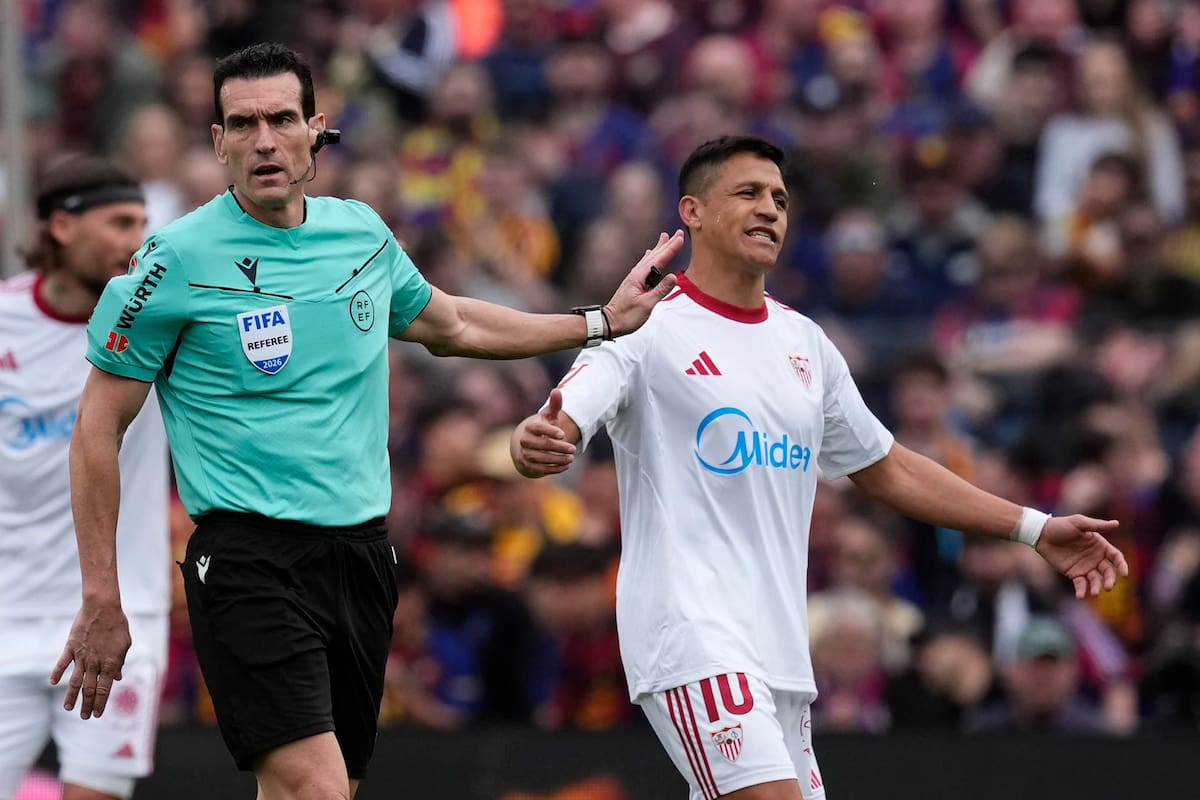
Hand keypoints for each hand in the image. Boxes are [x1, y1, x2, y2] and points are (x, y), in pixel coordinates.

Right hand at [50, 602, 131, 718]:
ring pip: (74, 681)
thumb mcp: (124, 644)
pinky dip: (57, 673)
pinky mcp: (71, 647)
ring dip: (71, 696)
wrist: (103, 607)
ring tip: (68, 708)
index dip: (101, 703)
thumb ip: (120, 662)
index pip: (105, 689)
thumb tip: (118, 678)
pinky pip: (62, 663)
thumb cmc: (117, 625)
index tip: (98, 715)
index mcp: (111, 663)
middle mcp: (95, 662)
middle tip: (84, 717)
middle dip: (87, 705)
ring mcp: (81, 655)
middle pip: (89, 689)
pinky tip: (52, 683)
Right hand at [511, 389, 575, 477]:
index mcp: (530, 427)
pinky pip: (540, 469)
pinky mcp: (527, 465)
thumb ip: (554, 405)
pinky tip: (566, 466)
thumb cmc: (541, 428)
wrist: (525, 445)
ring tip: (571, 459)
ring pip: (541, 458)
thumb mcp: (548, 417)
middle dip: (559, 448)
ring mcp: (525, 453)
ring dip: (558, 460)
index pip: (538, 428)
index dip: (550, 431)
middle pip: (542, 444)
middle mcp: (525, 440)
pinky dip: (554, 469)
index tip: (563, 434)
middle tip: (574, 449)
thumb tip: (557, 391)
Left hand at [602, 230, 683, 336]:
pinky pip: (645, 266)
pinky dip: (650, 258)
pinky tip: (649, 255)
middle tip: (677, 233)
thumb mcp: (646, 305)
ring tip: (664, 238)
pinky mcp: (634, 283)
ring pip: (650, 259)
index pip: (659, 260)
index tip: (680, 238)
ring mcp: (634, 278)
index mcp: (639, 277)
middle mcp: (636, 274)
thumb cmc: (626, 316)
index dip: (671, 248)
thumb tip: (674, 277)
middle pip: (655, 255)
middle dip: (667, 244)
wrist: (609, 322)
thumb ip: (661, 290)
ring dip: (659, 248)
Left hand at [1034, 515, 1128, 598]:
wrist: (1041, 534)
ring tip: (1094, 593)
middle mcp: (1095, 557)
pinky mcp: (1073, 573)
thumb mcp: (1079, 522)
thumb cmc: (1061, 525)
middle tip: (1108, 587)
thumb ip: (1097, 525)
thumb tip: (1116, 524)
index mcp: (1100, 545)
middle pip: (1108, 571)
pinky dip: (1082, 591)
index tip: (1124, 574)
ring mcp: (1085, 566)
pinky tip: (1080, 596)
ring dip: (1096, 587)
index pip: (1116, 557)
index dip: (1121, 565)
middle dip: (1110, 580)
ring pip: (1095, 580)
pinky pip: (1081, 584)